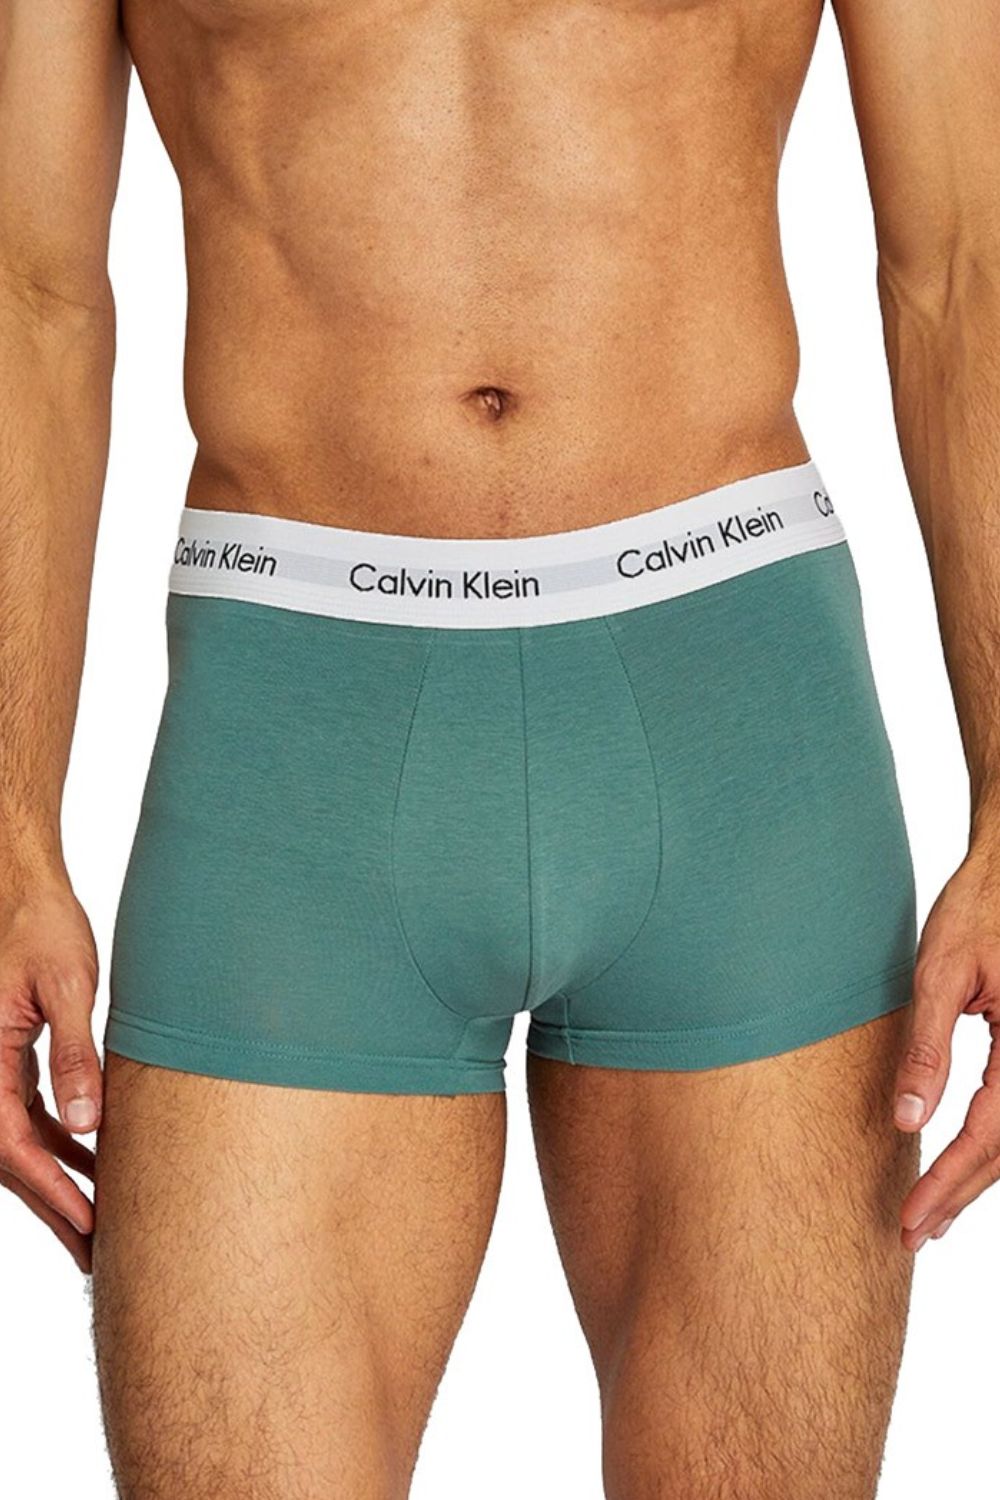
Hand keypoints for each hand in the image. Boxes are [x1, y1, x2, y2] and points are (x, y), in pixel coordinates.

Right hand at [0, 881, 100, 1271]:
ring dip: (59, 1183)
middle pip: (15, 1160)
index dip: (54, 1192)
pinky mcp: (11, 1058)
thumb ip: (75, 1054)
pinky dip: (61, 1145)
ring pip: (22, 1144)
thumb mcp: (66, 987)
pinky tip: (96, 1162)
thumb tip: (87, 1123)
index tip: (90, 1228)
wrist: (20, 888)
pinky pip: (31, 1116)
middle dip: (56, 1209)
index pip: (17, 1146)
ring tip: (102, 1226)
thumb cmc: (41, 926)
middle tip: (98, 1256)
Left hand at [894, 842, 999, 1250]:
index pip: (990, 1133)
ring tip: (932, 1217)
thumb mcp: (940, 973)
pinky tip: (960, 1164)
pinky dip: (992, 1146)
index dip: (949, 1180)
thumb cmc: (977, 911)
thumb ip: (926, 1049)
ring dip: (977, 1179)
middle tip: (912, 1233)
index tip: (910, 1218)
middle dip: (960, 1194)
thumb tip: (906, 1121)